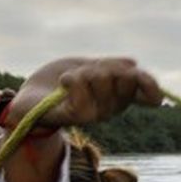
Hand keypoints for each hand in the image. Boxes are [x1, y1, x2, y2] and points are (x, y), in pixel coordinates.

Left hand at [10, 57, 163, 129]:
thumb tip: (133, 65)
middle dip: (108, 65)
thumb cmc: (58, 82)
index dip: (150, 85)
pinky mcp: (76, 117)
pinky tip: (64, 82)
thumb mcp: (87, 66)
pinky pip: (82, 90)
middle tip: (89, 69)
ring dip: (84, 72)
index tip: (137, 74)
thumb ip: (109, 65)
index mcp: (118, 96)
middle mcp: (111, 108)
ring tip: (71, 78)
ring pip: (103, 80)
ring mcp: (95, 114)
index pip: (148, 95)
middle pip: (127, 79)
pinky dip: (71, 80)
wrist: (29, 96)